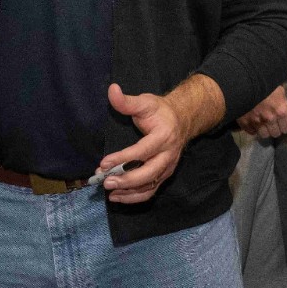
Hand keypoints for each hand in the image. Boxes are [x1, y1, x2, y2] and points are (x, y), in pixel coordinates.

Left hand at [98, 84, 188, 202]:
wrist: (183, 120)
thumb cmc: (160, 111)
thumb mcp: (145, 102)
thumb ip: (127, 101)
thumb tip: (112, 90)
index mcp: (164, 136)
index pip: (142, 151)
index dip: (123, 159)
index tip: (103, 163)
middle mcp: (168, 154)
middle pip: (148, 173)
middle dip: (126, 180)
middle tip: (106, 182)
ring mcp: (168, 167)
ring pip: (150, 185)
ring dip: (129, 192)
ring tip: (109, 192)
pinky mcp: (164, 175)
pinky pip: (151, 191)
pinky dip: (134, 197)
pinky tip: (118, 197)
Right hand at [236, 85, 286, 139]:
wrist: (244, 83)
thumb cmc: (265, 84)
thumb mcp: (279, 91)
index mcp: (280, 111)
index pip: (286, 128)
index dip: (285, 126)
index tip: (283, 123)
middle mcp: (269, 119)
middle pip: (275, 134)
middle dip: (276, 129)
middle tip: (273, 124)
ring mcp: (256, 122)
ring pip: (264, 135)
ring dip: (265, 131)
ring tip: (264, 125)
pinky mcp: (245, 123)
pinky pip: (252, 132)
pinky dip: (254, 129)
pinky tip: (254, 124)